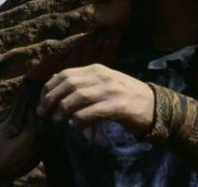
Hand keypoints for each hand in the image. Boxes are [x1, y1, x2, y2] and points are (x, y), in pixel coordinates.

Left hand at [36, 64, 154, 134]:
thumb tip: (55, 84)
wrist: (156, 106)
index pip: (64, 75)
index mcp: (95, 69)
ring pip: (78, 97)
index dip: (49, 88)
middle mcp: (102, 76)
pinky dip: (80, 120)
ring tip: (57, 123)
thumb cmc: (125, 96)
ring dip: (63, 111)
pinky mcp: (119, 106)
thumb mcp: (103, 83)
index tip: (41, 102)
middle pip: (68, 84)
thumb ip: (83, 83)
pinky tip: (75, 127)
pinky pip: (93, 111)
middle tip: (43, 115)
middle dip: (51, 100)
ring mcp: (111, 89)